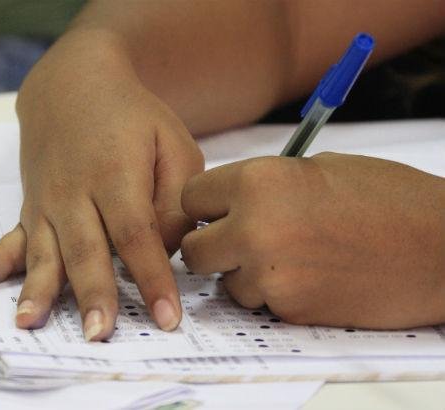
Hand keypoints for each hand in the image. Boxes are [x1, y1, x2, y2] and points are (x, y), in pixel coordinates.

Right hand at [0, 31, 203, 339]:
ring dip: (36, 290)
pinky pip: (7, 242)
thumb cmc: (132, 120)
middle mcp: (74, 192)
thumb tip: (168, 251)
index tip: (167, 318)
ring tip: (28, 323)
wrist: (73, 87)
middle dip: (93, 294)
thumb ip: (175, 201)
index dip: (151, 277)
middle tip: (99, 334)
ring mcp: (45, 204)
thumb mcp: (173, 145)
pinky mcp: (29, 211)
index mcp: (116, 174)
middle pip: (85, 249)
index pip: (136, 233)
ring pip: (43, 252)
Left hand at [180, 152, 444, 328]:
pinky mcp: (289, 310)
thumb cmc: (388, 198)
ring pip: (225, 281)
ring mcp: (269, 275)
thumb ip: (262, 185)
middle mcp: (253, 229)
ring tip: (290, 255)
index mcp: (257, 182)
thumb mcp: (317, 168)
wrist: (440, 249)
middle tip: (239, 239)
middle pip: (192, 249)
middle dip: (212, 244)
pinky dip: (273, 293)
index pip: (190, 198)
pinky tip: (309, 276)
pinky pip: (259, 302)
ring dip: (244, 272)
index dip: (206, 204)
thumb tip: (225, 203)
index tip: (219, 208)